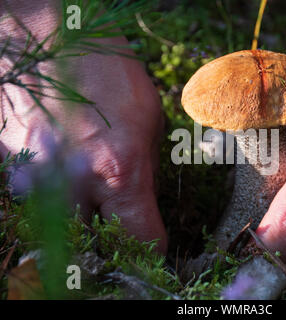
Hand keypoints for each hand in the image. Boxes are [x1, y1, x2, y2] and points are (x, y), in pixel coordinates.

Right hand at [0, 0, 166, 252]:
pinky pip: (38, 194)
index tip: (153, 245)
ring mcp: (35, 177)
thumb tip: (143, 203)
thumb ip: (145, 170)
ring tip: (89, 178)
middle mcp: (72, 183)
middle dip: (109, 232)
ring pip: (60, 219)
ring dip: (78, 209)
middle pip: (94, 239)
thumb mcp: (147, 117)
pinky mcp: (10, 165)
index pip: (141, 240)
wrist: (46, 32)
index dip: (151, 248)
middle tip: (119, 212)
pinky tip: (65, 158)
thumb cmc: (104, 67)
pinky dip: (54, 187)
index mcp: (118, 172)